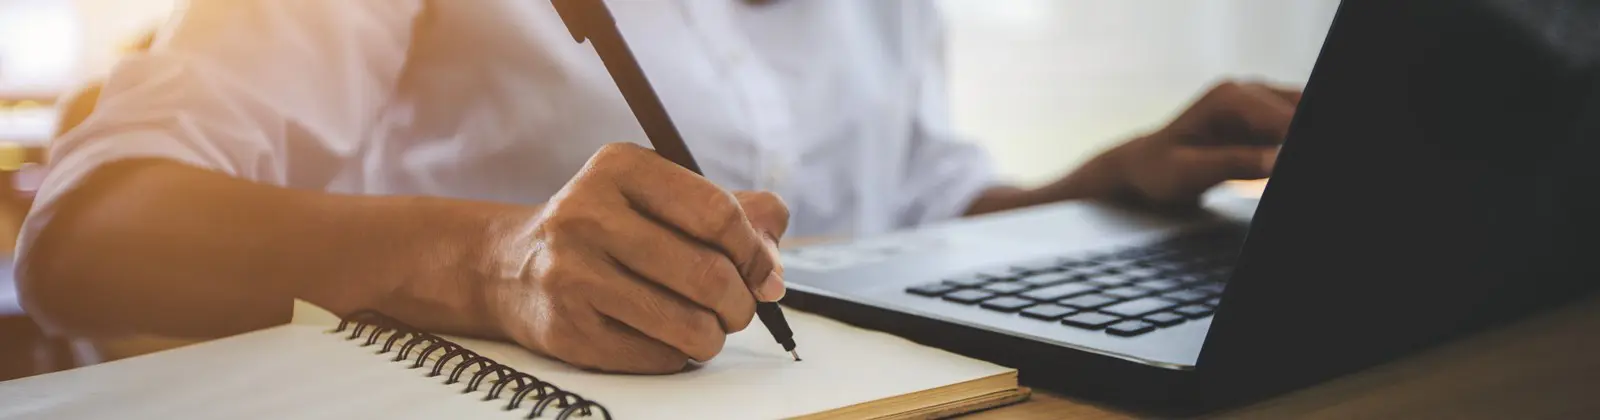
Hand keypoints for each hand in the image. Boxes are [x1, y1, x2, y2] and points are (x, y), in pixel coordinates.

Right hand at [487, 143, 788, 373]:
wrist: (511, 267)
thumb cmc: (608, 229)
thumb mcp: (659, 197)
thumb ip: (732, 214)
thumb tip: (774, 270)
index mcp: (620, 168)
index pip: (717, 213)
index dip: (755, 251)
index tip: (764, 272)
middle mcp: (587, 215)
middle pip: (708, 273)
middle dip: (741, 301)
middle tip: (739, 307)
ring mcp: (572, 274)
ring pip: (688, 324)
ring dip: (714, 334)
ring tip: (706, 326)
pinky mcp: (567, 330)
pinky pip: (658, 356)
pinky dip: (678, 354)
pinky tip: (664, 336)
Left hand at [1101, 80, 1299, 208]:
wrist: (1147, 167)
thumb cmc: (1160, 170)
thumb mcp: (1189, 172)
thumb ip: (1232, 164)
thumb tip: (1275, 161)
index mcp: (1229, 97)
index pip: (1285, 118)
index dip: (1293, 141)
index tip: (1283, 164)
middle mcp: (1248, 91)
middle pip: (1300, 109)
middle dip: (1296, 138)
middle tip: (1278, 168)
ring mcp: (1259, 103)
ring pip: (1301, 114)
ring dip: (1293, 142)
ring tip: (1271, 170)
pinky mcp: (1265, 120)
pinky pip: (1293, 127)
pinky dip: (1290, 144)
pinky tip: (1274, 165)